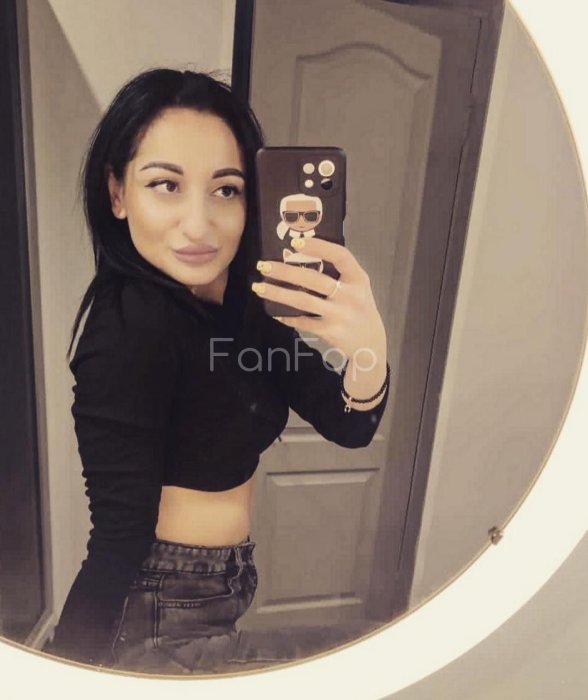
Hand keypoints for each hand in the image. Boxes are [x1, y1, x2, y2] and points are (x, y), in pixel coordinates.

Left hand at [252, 237, 386, 367]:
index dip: (319, 247)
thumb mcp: (358, 287)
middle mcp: (350, 295)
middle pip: (313, 279)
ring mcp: (340, 315)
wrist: (370, 343)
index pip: (340, 256)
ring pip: (303, 301)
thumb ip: (339, 273)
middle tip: (263, 266)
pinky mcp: (330, 332)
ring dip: (278, 293)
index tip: (296, 242)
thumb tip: (302, 253)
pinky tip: (273, 311)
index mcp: (358, 278)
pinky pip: (303, 322)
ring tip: (259, 287)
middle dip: (285, 272)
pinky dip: (286, 316)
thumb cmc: (358, 307)